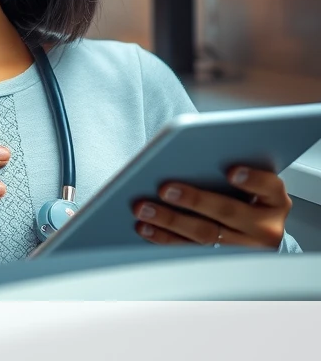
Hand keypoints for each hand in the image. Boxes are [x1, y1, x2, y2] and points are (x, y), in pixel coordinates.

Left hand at [133, 166, 291, 248]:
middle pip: (228, 212)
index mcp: (274, 201)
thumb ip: (231, 172)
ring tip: (145, 208)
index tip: (231, 171)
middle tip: (165, 189)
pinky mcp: (221, 261)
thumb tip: (191, 156)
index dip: (252, 179)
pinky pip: (190, 250)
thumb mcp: (252, 185)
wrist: (257, 234)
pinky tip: (146, 227)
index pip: (269, 187)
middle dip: (195, 200)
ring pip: (205, 235)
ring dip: (170, 221)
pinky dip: (164, 238)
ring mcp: (245, 249)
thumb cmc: (248, 200)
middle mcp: (265, 227)